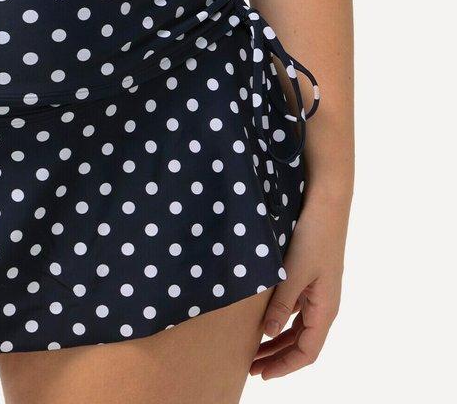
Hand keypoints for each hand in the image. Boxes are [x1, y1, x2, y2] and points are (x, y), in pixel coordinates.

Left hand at [248, 190, 346, 379]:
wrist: (326, 204)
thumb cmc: (313, 237)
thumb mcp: (294, 273)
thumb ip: (281, 305)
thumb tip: (268, 335)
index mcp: (325, 309)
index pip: (307, 352)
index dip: (285, 366)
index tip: (262, 374)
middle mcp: (324, 305)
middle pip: (302, 343)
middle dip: (278, 357)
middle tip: (251, 367)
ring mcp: (318, 292)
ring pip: (298, 327)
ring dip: (278, 340)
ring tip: (254, 349)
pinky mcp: (311, 278)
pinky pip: (296, 310)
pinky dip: (280, 320)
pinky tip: (263, 320)